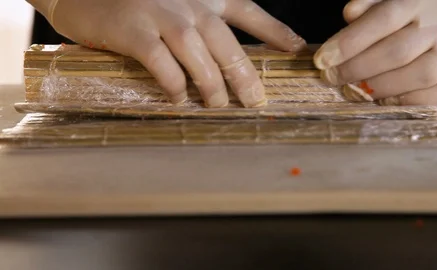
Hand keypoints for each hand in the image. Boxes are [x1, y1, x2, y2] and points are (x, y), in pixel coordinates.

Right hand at [32, 0, 305, 107]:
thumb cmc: (132, 1)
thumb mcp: (174, 3)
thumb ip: (201, 22)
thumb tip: (222, 56)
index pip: (247, 11)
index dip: (275, 30)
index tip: (298, 49)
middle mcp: (187, 2)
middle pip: (226, 41)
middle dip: (245, 74)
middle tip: (256, 101)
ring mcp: (160, 14)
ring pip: (197, 53)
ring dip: (211, 84)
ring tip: (219, 106)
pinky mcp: (133, 31)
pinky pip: (161, 62)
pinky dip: (173, 84)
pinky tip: (178, 99)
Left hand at [314, 0, 436, 106]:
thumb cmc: (420, 13)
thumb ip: (371, 5)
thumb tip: (350, 14)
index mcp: (421, 0)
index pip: (381, 20)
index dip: (348, 43)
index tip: (322, 61)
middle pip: (396, 52)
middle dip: (357, 69)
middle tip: (333, 79)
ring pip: (418, 75)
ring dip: (380, 88)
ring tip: (355, 91)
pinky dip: (408, 101)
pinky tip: (385, 100)